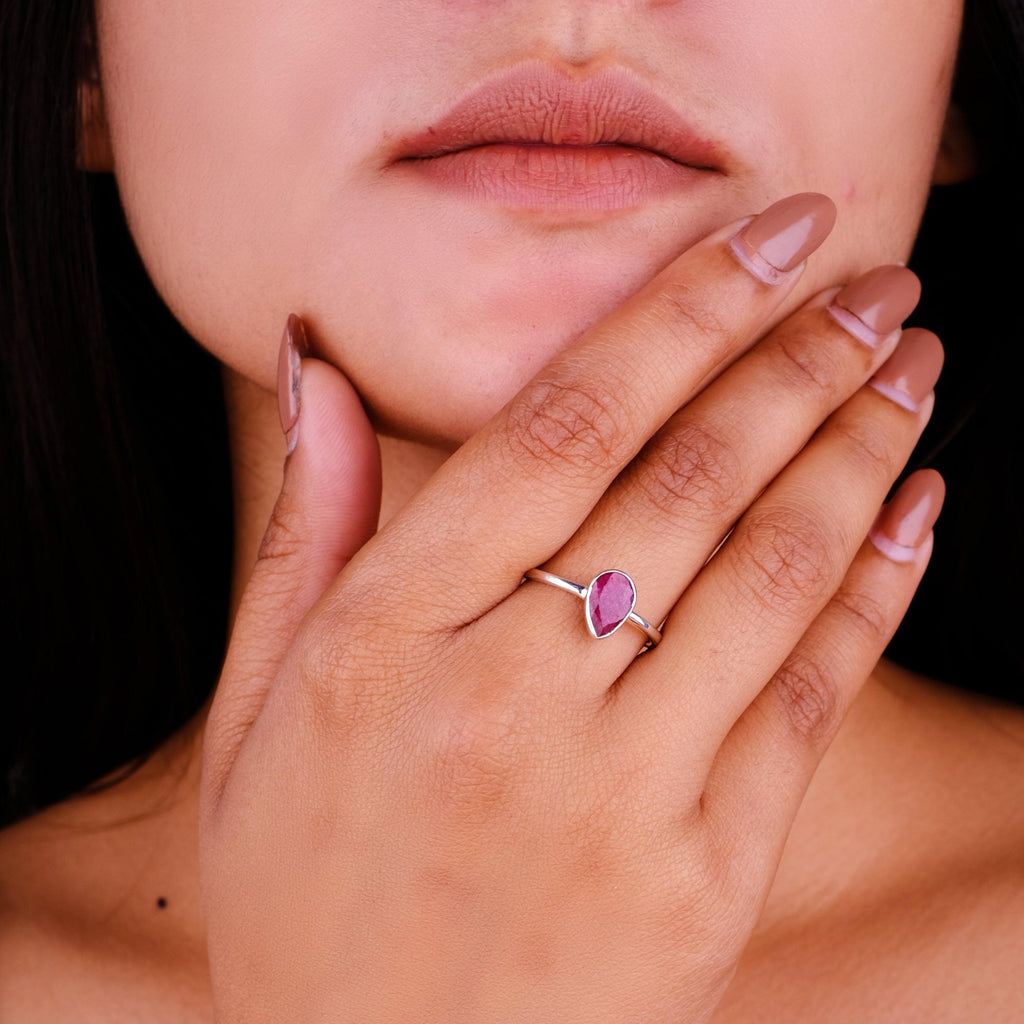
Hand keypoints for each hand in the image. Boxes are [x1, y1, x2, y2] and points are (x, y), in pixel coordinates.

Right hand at [199, 193, 942, 1022]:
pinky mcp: (701, 880)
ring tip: (909, 364)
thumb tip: (314, 373)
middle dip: (798, 358)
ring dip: (857, 447)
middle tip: (874, 278)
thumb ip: (302, 533)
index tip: (768, 239)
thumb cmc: (302, 892)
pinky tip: (917, 504)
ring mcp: (616, 795)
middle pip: (688, 482)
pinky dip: (876, 589)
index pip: (559, 429)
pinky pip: (809, 700)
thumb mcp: (254, 711)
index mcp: (385, 642)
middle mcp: (506, 701)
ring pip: (769, 574)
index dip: (678, 315)